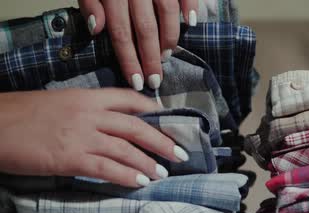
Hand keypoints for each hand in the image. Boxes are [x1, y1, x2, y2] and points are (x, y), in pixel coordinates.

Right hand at [0, 89, 188, 186]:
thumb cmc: (20, 116)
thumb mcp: (58, 104)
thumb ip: (85, 112)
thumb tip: (107, 126)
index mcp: (86, 97)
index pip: (128, 99)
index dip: (151, 110)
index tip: (167, 120)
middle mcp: (89, 114)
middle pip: (136, 126)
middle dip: (162, 140)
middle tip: (180, 154)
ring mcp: (81, 136)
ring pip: (126, 149)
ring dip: (149, 163)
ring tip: (163, 173)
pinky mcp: (70, 158)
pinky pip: (107, 168)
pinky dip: (127, 175)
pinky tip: (140, 182)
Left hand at [78, 0, 196, 90]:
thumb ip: (91, 1)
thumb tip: (98, 29)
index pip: (121, 32)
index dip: (129, 59)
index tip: (136, 81)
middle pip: (145, 29)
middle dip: (151, 58)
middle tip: (156, 81)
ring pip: (166, 14)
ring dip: (169, 38)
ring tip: (166, 56)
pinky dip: (190, 7)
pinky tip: (190, 22)